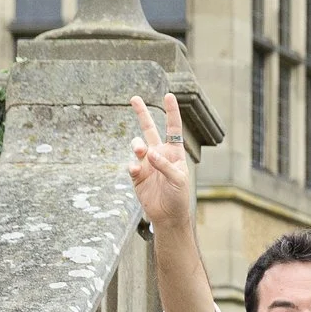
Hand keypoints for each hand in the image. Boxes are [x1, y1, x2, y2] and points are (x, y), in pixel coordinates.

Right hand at [127, 94, 195, 230]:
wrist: (168, 216)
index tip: (168, 95)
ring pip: (137, 145)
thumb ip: (165, 165)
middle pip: (149, 129)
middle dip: (142, 113)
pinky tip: (136, 171)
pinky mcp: (137, 175)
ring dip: (137, 145)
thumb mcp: (178, 180)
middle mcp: (159, 154)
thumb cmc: (179, 197)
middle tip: (134, 98)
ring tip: (140, 150)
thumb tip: (149, 153)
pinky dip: (132, 166)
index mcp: (173, 152)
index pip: (172, 128)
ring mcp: (147, 164)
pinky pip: (131, 165)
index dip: (171, 112)